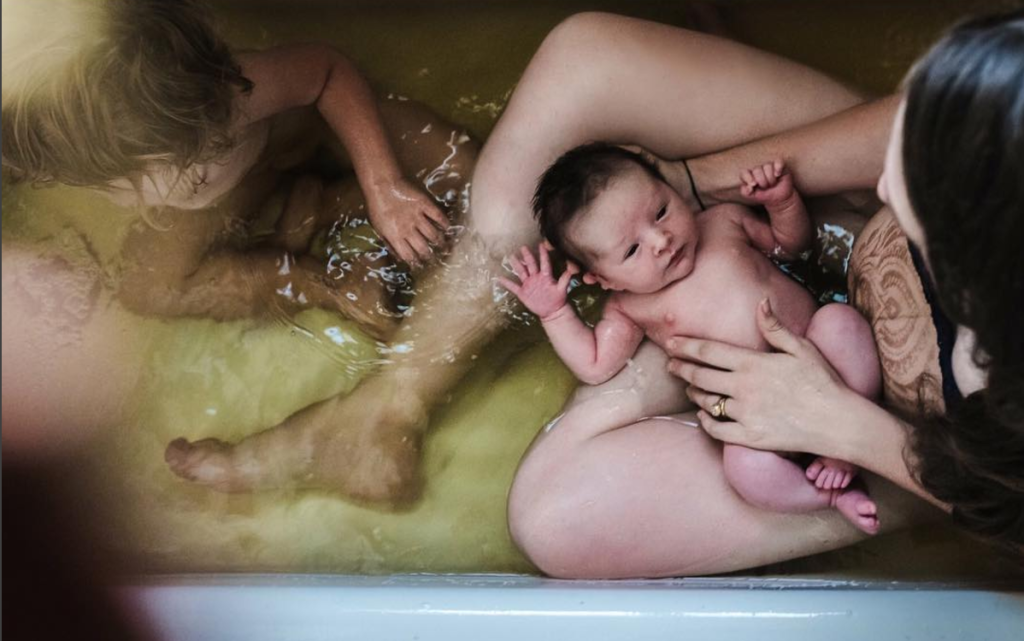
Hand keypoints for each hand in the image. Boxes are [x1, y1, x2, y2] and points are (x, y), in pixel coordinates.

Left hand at [367, 178, 448, 264]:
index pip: (409, 255)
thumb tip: (399, 257)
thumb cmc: (377, 207)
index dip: (416, 262)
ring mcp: (417, 216)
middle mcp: (408, 229)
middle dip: (429, 256)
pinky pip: (437, 215)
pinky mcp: (424, 204)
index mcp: (395, 236)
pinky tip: (447, 228)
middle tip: (434, 258)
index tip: (420, 265)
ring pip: (432, 234)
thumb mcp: (377, 228)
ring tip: (444, 247)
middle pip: (423, 247)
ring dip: (439, 242)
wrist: (382, 185)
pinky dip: (444, 223)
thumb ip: (388, 243)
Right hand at [498, 243, 579, 319]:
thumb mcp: (562, 289)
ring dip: (516, 265)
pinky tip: (500, 278)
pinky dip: (507, 283)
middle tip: (523, 247)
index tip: (541, 244)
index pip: (544, 263)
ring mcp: (529, 284)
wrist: (552, 311)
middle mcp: (536, 277)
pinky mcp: (523, 293)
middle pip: (530, 264)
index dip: (543, 254)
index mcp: (545, 276)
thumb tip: (572, 270)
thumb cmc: (558, 300)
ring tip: (511, 256)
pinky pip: (513, 287)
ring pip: (521, 272)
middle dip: (527, 256)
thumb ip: (565, 279)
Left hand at [664, 298, 852, 456]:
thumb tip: (760, 302)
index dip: (686, 346)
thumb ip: (775, 327)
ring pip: (706, 402)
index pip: (709, 351)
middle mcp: (744, 388)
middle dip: (680, 368)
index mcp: (754, 363)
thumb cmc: (823, 382)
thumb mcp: (802, 349)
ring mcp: (745, 414)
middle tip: (670, 365)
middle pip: (700, 376)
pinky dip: (705, 421)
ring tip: (689, 388)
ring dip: (693, 394)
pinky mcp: (750, 437)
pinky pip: (716, 430)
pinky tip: (703, 415)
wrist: (838, 422)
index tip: (671, 342)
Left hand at [740, 159, 793, 204]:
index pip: (744, 172)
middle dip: (762, 181)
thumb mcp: (752, 196)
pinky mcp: (779, 165)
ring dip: (770, 179)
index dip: (747, 177)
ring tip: (772, 184)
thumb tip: (748, 186)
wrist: (779, 198)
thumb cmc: (764, 195)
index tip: (754, 184)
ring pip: (767, 166)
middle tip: (766, 187)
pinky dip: (778, 168)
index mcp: (750, 175)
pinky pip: (778, 162)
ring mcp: (769, 166)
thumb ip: (746, 192)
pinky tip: (778, 175)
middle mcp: (758, 169)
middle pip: (757, 170)